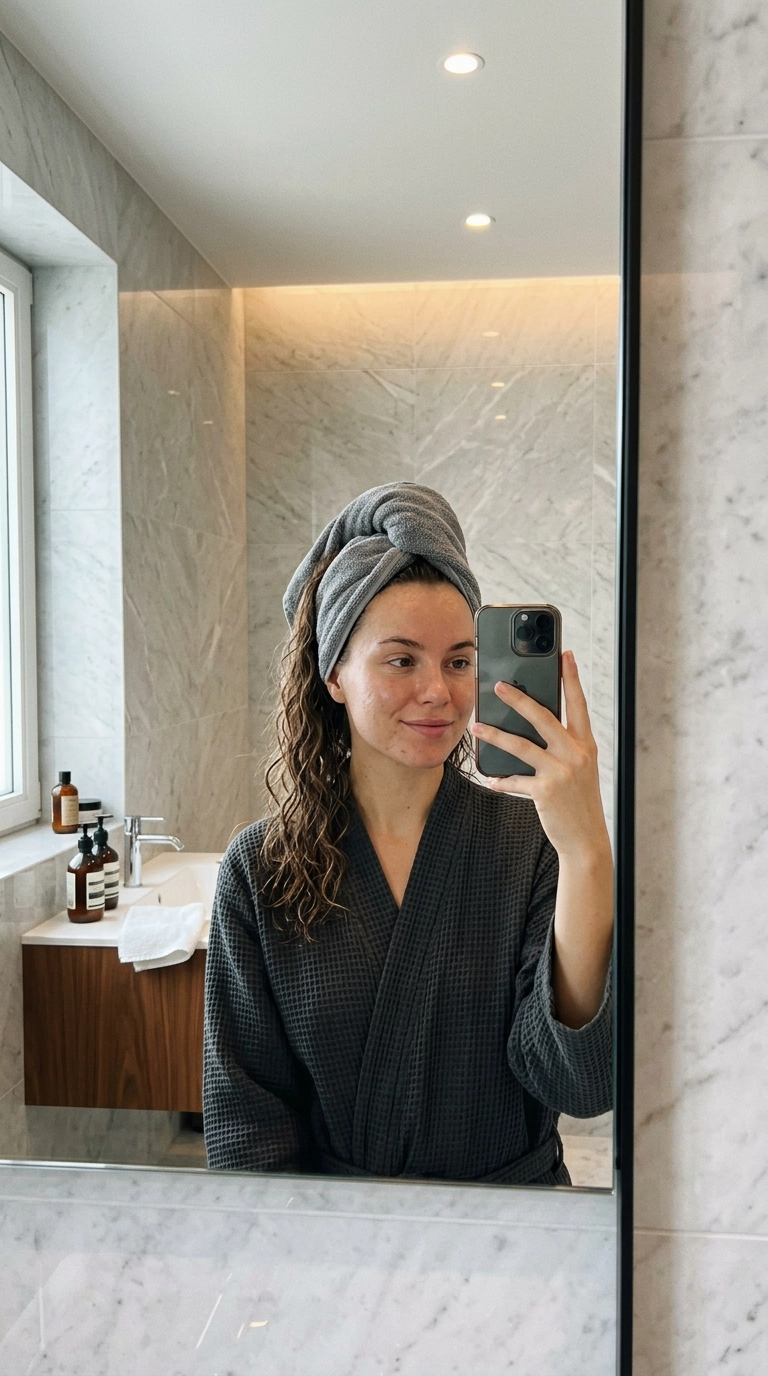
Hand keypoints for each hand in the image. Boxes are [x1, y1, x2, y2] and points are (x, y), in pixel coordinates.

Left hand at [471, 650, 609, 862]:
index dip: (571, 678)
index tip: (565, 654)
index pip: (578, 704)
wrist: (586, 839)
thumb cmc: (577, 801)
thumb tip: (530, 727)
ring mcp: (561, 771)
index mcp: (585, 744)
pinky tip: (491, 778)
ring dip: (495, 736)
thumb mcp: (578, 769)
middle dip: (519, 699)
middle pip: (543, 717)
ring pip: (521, 745)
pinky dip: (501, 779)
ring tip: (476, 728)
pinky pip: (515, 780)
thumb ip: (562, 747)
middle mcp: (576, 753)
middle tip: (499, 685)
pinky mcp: (546, 790)